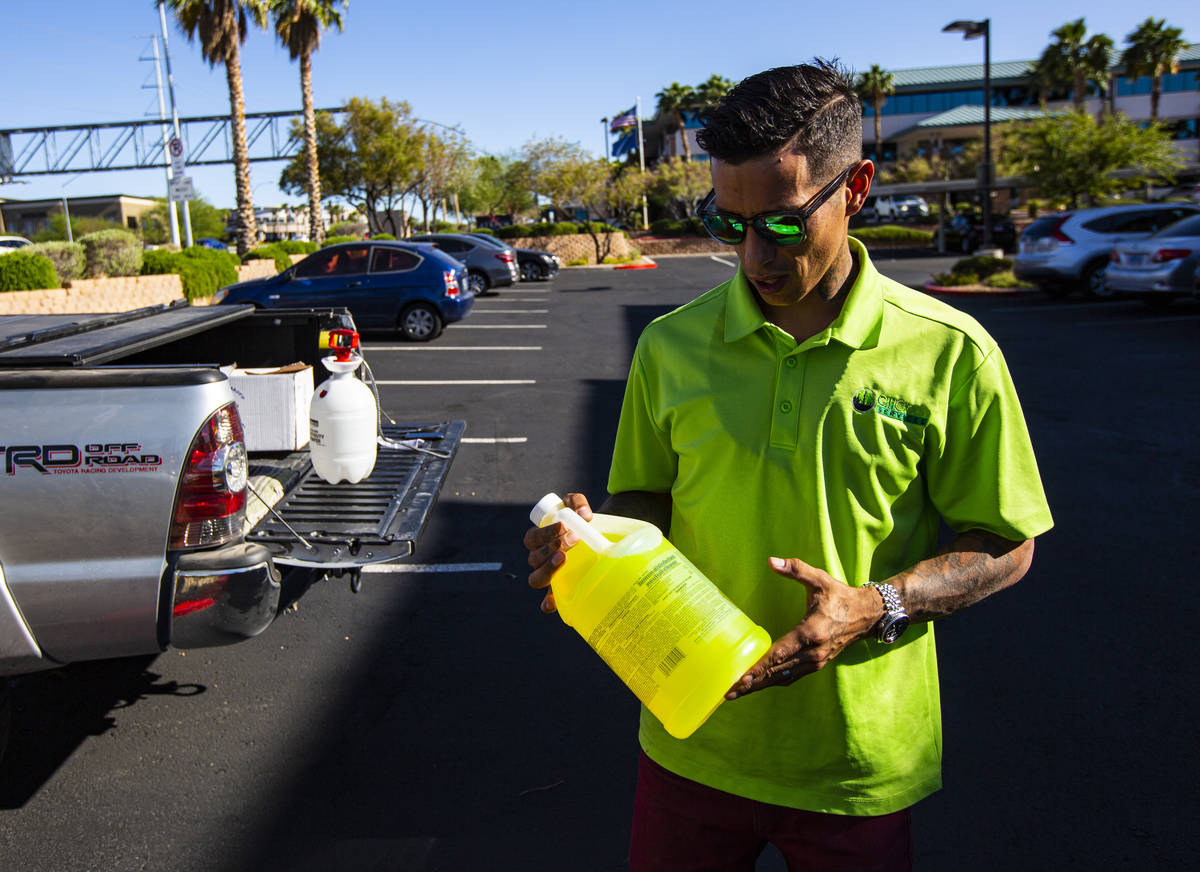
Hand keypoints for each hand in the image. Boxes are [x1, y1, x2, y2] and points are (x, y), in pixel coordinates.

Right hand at [523, 492, 592, 613]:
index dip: (545, 533)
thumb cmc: (582, 525)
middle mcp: (539, 560)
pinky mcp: (560, 591)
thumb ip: (578, 503)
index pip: (533, 538)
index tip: (564, 525)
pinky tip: (551, 604)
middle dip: (551, 548)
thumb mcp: (578, 509)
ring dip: (548, 569)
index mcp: (539, 541)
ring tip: (564, 558)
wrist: (598, 542)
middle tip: (574, 538)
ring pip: (536, 578)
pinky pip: (548, 601)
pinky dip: (547, 603)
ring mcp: (548, 576)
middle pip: (534, 558)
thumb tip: (584, 515)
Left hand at [726, 557, 880, 699]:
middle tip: (730, 692)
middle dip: (753, 682)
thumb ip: (795, 569)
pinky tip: (759, 685)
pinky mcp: (818, 664)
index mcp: (810, 632)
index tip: (743, 677)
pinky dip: (774, 682)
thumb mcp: (819, 579)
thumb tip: (771, 561)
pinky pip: (792, 677)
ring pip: (784, 678)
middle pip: (778, 671)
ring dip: (761, 686)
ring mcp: (816, 661)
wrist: (867, 615)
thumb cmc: (840, 596)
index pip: (780, 653)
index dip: (760, 667)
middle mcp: (813, 651)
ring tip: (738, 693)